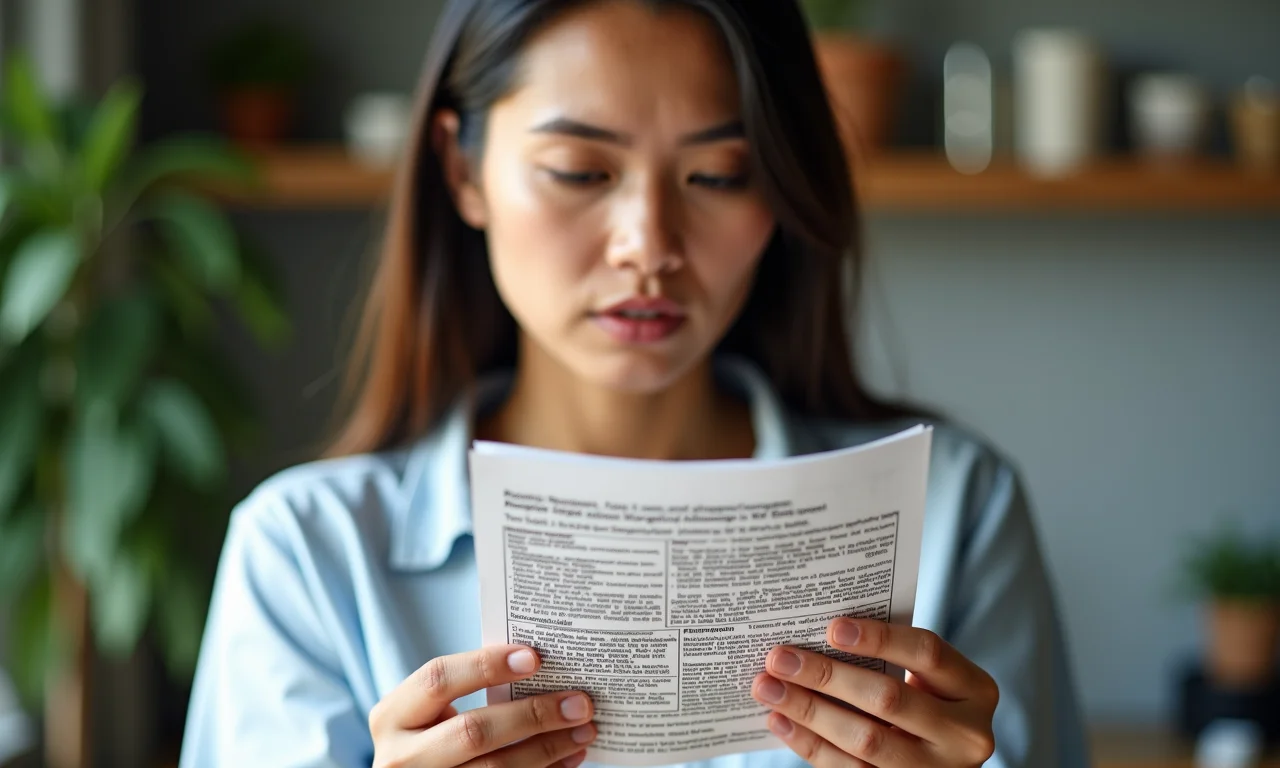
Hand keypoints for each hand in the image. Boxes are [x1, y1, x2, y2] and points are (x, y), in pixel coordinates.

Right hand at [370, 644, 596, 767]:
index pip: (438, 680)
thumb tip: (540, 665)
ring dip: (548, 748)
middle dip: (533, 714)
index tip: (535, 658)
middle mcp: (401, 757)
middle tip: (580, 702)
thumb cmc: (431, 737)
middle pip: (472, 731)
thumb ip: (467, 689)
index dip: (485, 666)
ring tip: (584, 730)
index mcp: (392, 716)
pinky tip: (569, 757)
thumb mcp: (431, 713)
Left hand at [751, 618, 997, 766]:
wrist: (942, 758)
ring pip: (866, 741)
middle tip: (779, 658)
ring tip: (768, 688)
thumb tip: (814, 633)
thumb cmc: (926, 701)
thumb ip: (890, 658)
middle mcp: (966, 735)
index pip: (928, 653)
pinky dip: (810, 745)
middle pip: (889, 699)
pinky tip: (781, 722)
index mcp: (975, 690)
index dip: (880, 639)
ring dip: (809, 711)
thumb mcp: (928, 679)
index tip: (831, 628)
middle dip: (827, 676)